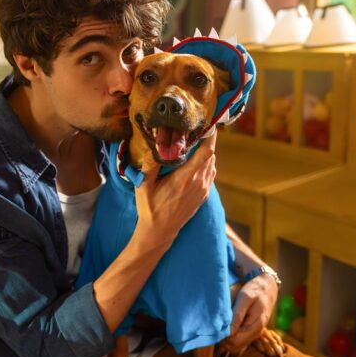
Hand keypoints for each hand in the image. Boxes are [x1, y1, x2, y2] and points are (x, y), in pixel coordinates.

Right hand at [134, 134, 215, 249]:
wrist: (160, 232)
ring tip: (193, 145)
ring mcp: (203, 189)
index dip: (209, 136)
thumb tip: (152, 146)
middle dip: (205, 141)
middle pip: (211, 154)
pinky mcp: (204, 195)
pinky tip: (194, 162)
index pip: (206, 152)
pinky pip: (210, 173)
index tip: (204, 124)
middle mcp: (198, 182)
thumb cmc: (149, 208)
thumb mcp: (143, 187)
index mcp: (185, 178)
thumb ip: (149, 166)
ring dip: (205, 153)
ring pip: (212, 163)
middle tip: (194, 130)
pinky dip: (206, 164)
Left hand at [220, 273, 277, 354]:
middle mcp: (256, 333)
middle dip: (223, 339)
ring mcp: (254, 333)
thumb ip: (237, 315)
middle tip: (216, 325)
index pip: (235, 343)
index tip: (216, 326)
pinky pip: (239, 340)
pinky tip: (227, 324)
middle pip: (234, 347)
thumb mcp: (245, 298)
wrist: (268, 287)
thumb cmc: (255, 290)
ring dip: (226, 338)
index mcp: (256, 326)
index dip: (223, 337)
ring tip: (221, 324)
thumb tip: (229, 332)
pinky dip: (230, 336)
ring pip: (236, 345)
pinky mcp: (251, 331)